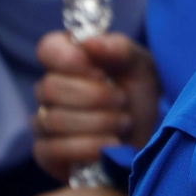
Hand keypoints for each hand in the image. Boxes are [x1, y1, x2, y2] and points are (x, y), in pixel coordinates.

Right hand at [33, 32, 161, 180]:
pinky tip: (111, 144)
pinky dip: (89, 147)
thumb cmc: (140, 94)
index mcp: (70, 59)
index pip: (48, 48)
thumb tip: (89, 43)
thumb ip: (120, 49)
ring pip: (54, 119)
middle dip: (95, 96)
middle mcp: (50, 89)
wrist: (151, 136)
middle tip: (123, 99)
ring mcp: (44, 121)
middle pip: (50, 87)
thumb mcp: (141, 67)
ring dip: (99, 122)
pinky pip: (53, 149)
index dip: (70, 59)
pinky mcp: (46, 153)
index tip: (100, 71)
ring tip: (124, 122)